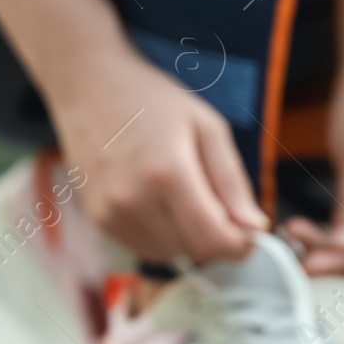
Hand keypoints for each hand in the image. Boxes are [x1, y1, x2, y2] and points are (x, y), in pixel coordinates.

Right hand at [46, 45, 266, 263]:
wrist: (88, 88)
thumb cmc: (150, 100)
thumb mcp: (207, 127)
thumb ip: (233, 181)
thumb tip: (255, 226)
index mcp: (168, 173)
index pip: (213, 239)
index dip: (240, 245)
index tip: (250, 235)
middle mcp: (134, 200)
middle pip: (192, 251)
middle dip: (215, 238)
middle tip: (217, 206)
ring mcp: (110, 213)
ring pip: (168, 255)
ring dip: (187, 238)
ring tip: (183, 197)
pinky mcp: (97, 220)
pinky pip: (142, 248)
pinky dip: (161, 237)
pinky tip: (159, 202)